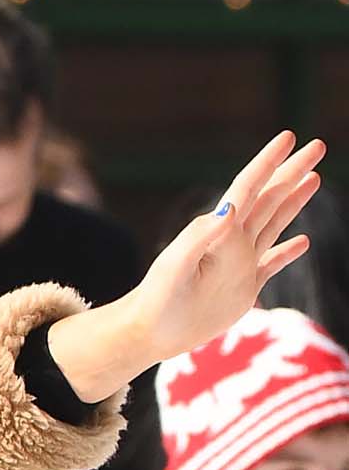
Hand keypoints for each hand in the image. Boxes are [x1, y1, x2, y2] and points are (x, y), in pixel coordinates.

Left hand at [47, 131, 325, 402]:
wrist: (151, 333)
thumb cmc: (157, 298)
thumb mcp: (175, 264)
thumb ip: (200, 235)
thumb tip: (230, 206)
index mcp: (219, 231)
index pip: (249, 187)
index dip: (268, 162)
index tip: (288, 137)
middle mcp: (233, 242)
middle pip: (270, 198)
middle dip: (292, 171)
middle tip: (318, 146)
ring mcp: (241, 264)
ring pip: (275, 223)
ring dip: (294, 200)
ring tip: (314, 179)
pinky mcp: (244, 290)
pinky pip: (272, 264)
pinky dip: (288, 253)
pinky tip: (303, 241)